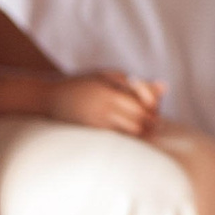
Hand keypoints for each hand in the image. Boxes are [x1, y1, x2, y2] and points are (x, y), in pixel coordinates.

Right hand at [45, 70, 163, 136]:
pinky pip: (119, 138)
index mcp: (110, 93)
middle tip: (153, 119)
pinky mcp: (92, 133)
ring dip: (143, 131)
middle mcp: (104, 110)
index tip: (154, 105)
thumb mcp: (108, 75)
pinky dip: (129, 136)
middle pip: (141, 121)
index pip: (144, 105)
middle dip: (152, 121)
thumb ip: (136, 84)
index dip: (154, 107)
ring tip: (143, 126)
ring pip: (132, 133)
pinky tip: (129, 132)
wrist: (48, 98)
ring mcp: (97, 123)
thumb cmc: (82, 82)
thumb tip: (165, 87)